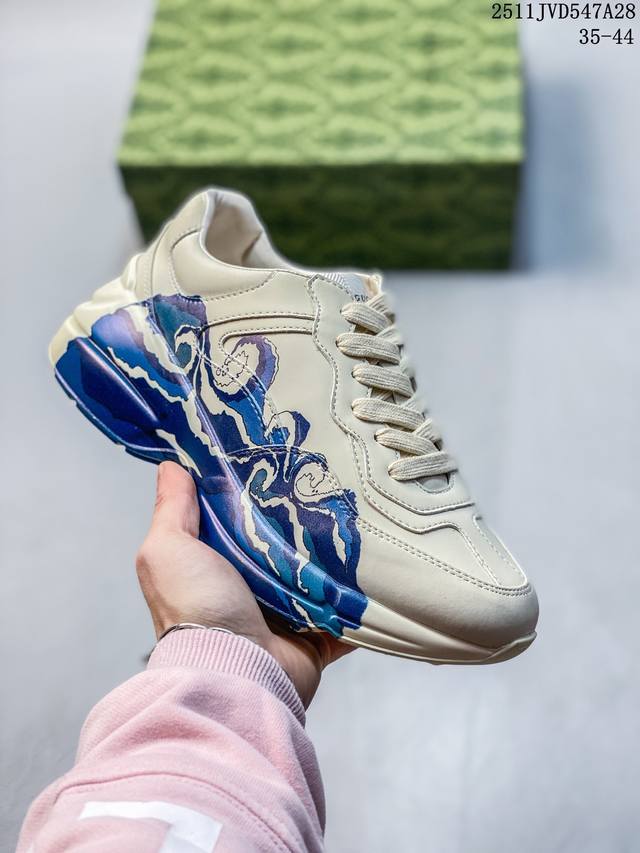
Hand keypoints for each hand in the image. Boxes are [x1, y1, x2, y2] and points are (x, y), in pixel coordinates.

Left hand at [136, 461, 353, 706]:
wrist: (236, 673)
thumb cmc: (196, 609)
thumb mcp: (169, 549)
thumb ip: (171, 509)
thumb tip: (170, 466)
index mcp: (213, 564)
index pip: (235, 518)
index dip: (251, 489)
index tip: (276, 455)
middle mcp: (247, 588)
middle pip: (281, 544)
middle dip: (301, 520)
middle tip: (328, 481)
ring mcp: (284, 614)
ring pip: (317, 575)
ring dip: (335, 556)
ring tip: (360, 517)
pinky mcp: (315, 636)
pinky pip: (345, 613)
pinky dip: (361, 599)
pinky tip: (379, 568)